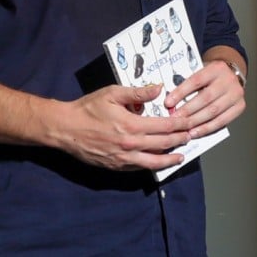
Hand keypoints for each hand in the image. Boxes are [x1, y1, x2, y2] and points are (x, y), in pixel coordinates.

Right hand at [53, 84, 191, 170]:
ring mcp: (124, 158)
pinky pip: (139, 168)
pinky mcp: (116, 167)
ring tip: (180, 156)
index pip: (164, 126)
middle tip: (189, 137)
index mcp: (132, 125)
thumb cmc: (88, 108)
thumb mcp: (112, 93)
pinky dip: (152, 165)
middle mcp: (131, 144)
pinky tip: (157, 161)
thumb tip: (159, 88)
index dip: (179, 124)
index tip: (189, 122)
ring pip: (154, 162)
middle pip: (163, 144)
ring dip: (170, 159)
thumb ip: (137, 93)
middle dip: (179, 140)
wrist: (66, 129)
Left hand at [163, 60, 245, 139]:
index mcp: (216, 68)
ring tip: (183, 128)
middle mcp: (228, 80)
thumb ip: (188, 82)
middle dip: (187, 111)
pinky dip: (207, 128)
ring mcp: (236, 94)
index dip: (181, 93)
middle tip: (174, 119)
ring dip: (196, 122)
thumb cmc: (212, 75)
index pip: (196, 81)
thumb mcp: (201, 71)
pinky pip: (222, 121)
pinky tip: (195, 131)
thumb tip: (171, 100)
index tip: (168, 103)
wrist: (232, 74)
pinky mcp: (240, 106)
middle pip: (205, 98)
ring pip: (213, 111)